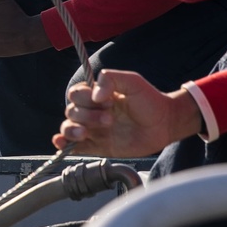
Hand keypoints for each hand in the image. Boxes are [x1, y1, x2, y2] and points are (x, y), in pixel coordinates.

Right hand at [53, 69, 202, 157]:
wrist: (165, 124)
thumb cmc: (150, 100)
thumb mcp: (132, 81)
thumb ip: (111, 79)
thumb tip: (95, 95)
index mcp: (97, 95)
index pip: (76, 94)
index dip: (85, 98)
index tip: (106, 101)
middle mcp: (92, 111)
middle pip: (71, 112)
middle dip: (87, 116)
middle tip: (110, 120)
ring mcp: (94, 130)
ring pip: (68, 128)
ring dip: (72, 130)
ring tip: (85, 133)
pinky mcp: (98, 146)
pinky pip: (75, 147)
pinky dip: (64, 145)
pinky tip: (62, 143)